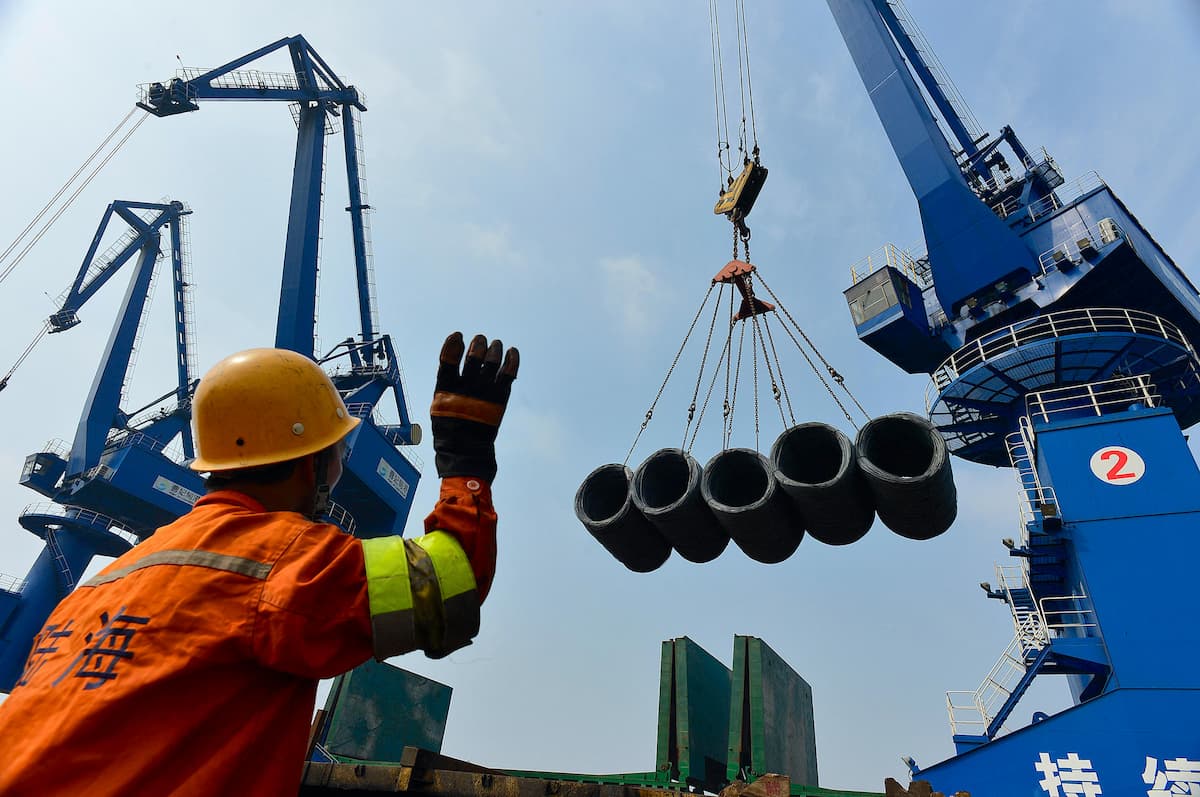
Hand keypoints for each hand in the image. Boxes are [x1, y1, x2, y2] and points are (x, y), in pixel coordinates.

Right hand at [430, 332, 518, 481]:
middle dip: (478, 344)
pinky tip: (512, 352)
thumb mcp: (439, 403)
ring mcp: (485, 392)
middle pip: (474, 356)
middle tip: (480, 340)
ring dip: (494, 349)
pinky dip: (512, 360)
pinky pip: (509, 373)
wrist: (466, 450)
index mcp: (447, 388)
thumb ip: (447, 379)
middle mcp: (467, 387)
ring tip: (495, 344)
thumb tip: (455, 350)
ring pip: (492, 361)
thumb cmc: (449, 426)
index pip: (448, 359)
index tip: (458, 335)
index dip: (453, 344)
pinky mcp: (501, 398)